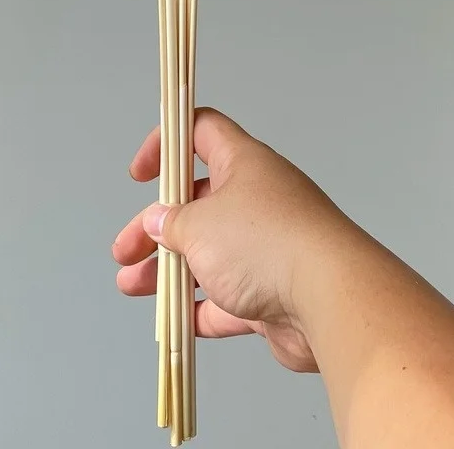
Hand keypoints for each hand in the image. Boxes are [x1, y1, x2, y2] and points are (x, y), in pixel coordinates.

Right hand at [112, 107, 360, 372]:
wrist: (328, 300)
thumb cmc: (264, 244)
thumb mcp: (199, 224)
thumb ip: (172, 223)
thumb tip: (159, 221)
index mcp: (243, 164)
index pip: (201, 132)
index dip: (167, 144)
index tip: (141, 174)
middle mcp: (258, 199)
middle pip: (197, 204)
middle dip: (156, 227)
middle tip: (125, 250)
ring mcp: (268, 247)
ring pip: (209, 253)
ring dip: (169, 269)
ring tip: (132, 286)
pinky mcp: (274, 292)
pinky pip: (228, 297)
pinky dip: (201, 307)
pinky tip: (175, 320)